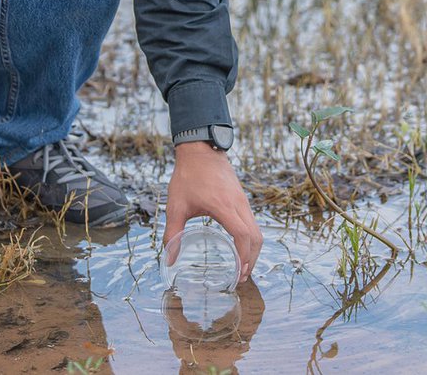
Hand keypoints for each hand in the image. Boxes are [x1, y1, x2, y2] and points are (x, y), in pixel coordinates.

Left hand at [164, 141, 262, 281]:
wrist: (200, 150)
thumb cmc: (187, 176)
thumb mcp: (176, 205)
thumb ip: (173, 233)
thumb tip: (169, 259)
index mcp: (223, 206)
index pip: (242, 235)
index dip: (243, 256)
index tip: (238, 273)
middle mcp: (238, 204)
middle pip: (256, 237)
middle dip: (251, 260)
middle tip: (241, 277)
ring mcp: (243, 200)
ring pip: (257, 230)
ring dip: (253, 250)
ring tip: (242, 266)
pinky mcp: (242, 198)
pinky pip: (253, 222)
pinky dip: (251, 238)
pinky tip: (239, 246)